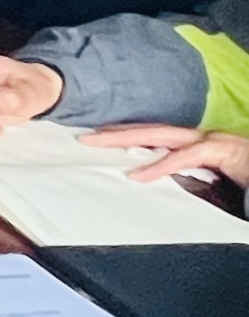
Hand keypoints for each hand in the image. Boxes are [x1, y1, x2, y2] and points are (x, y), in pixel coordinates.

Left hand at [83, 125, 248, 185]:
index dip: (126, 136)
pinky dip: (162, 165)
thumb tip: (158, 185)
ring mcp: (213, 142)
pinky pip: (187, 157)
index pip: (155, 136)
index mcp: (197, 146)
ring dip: (128, 139)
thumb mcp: (214, 185)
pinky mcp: (224, 153)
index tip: (97, 138)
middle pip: (150, 131)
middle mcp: (201, 138)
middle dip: (116, 132)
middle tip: (83, 137)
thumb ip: (190, 182)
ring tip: (99, 143)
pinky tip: (140, 174)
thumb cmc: (248, 181)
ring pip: (162, 136)